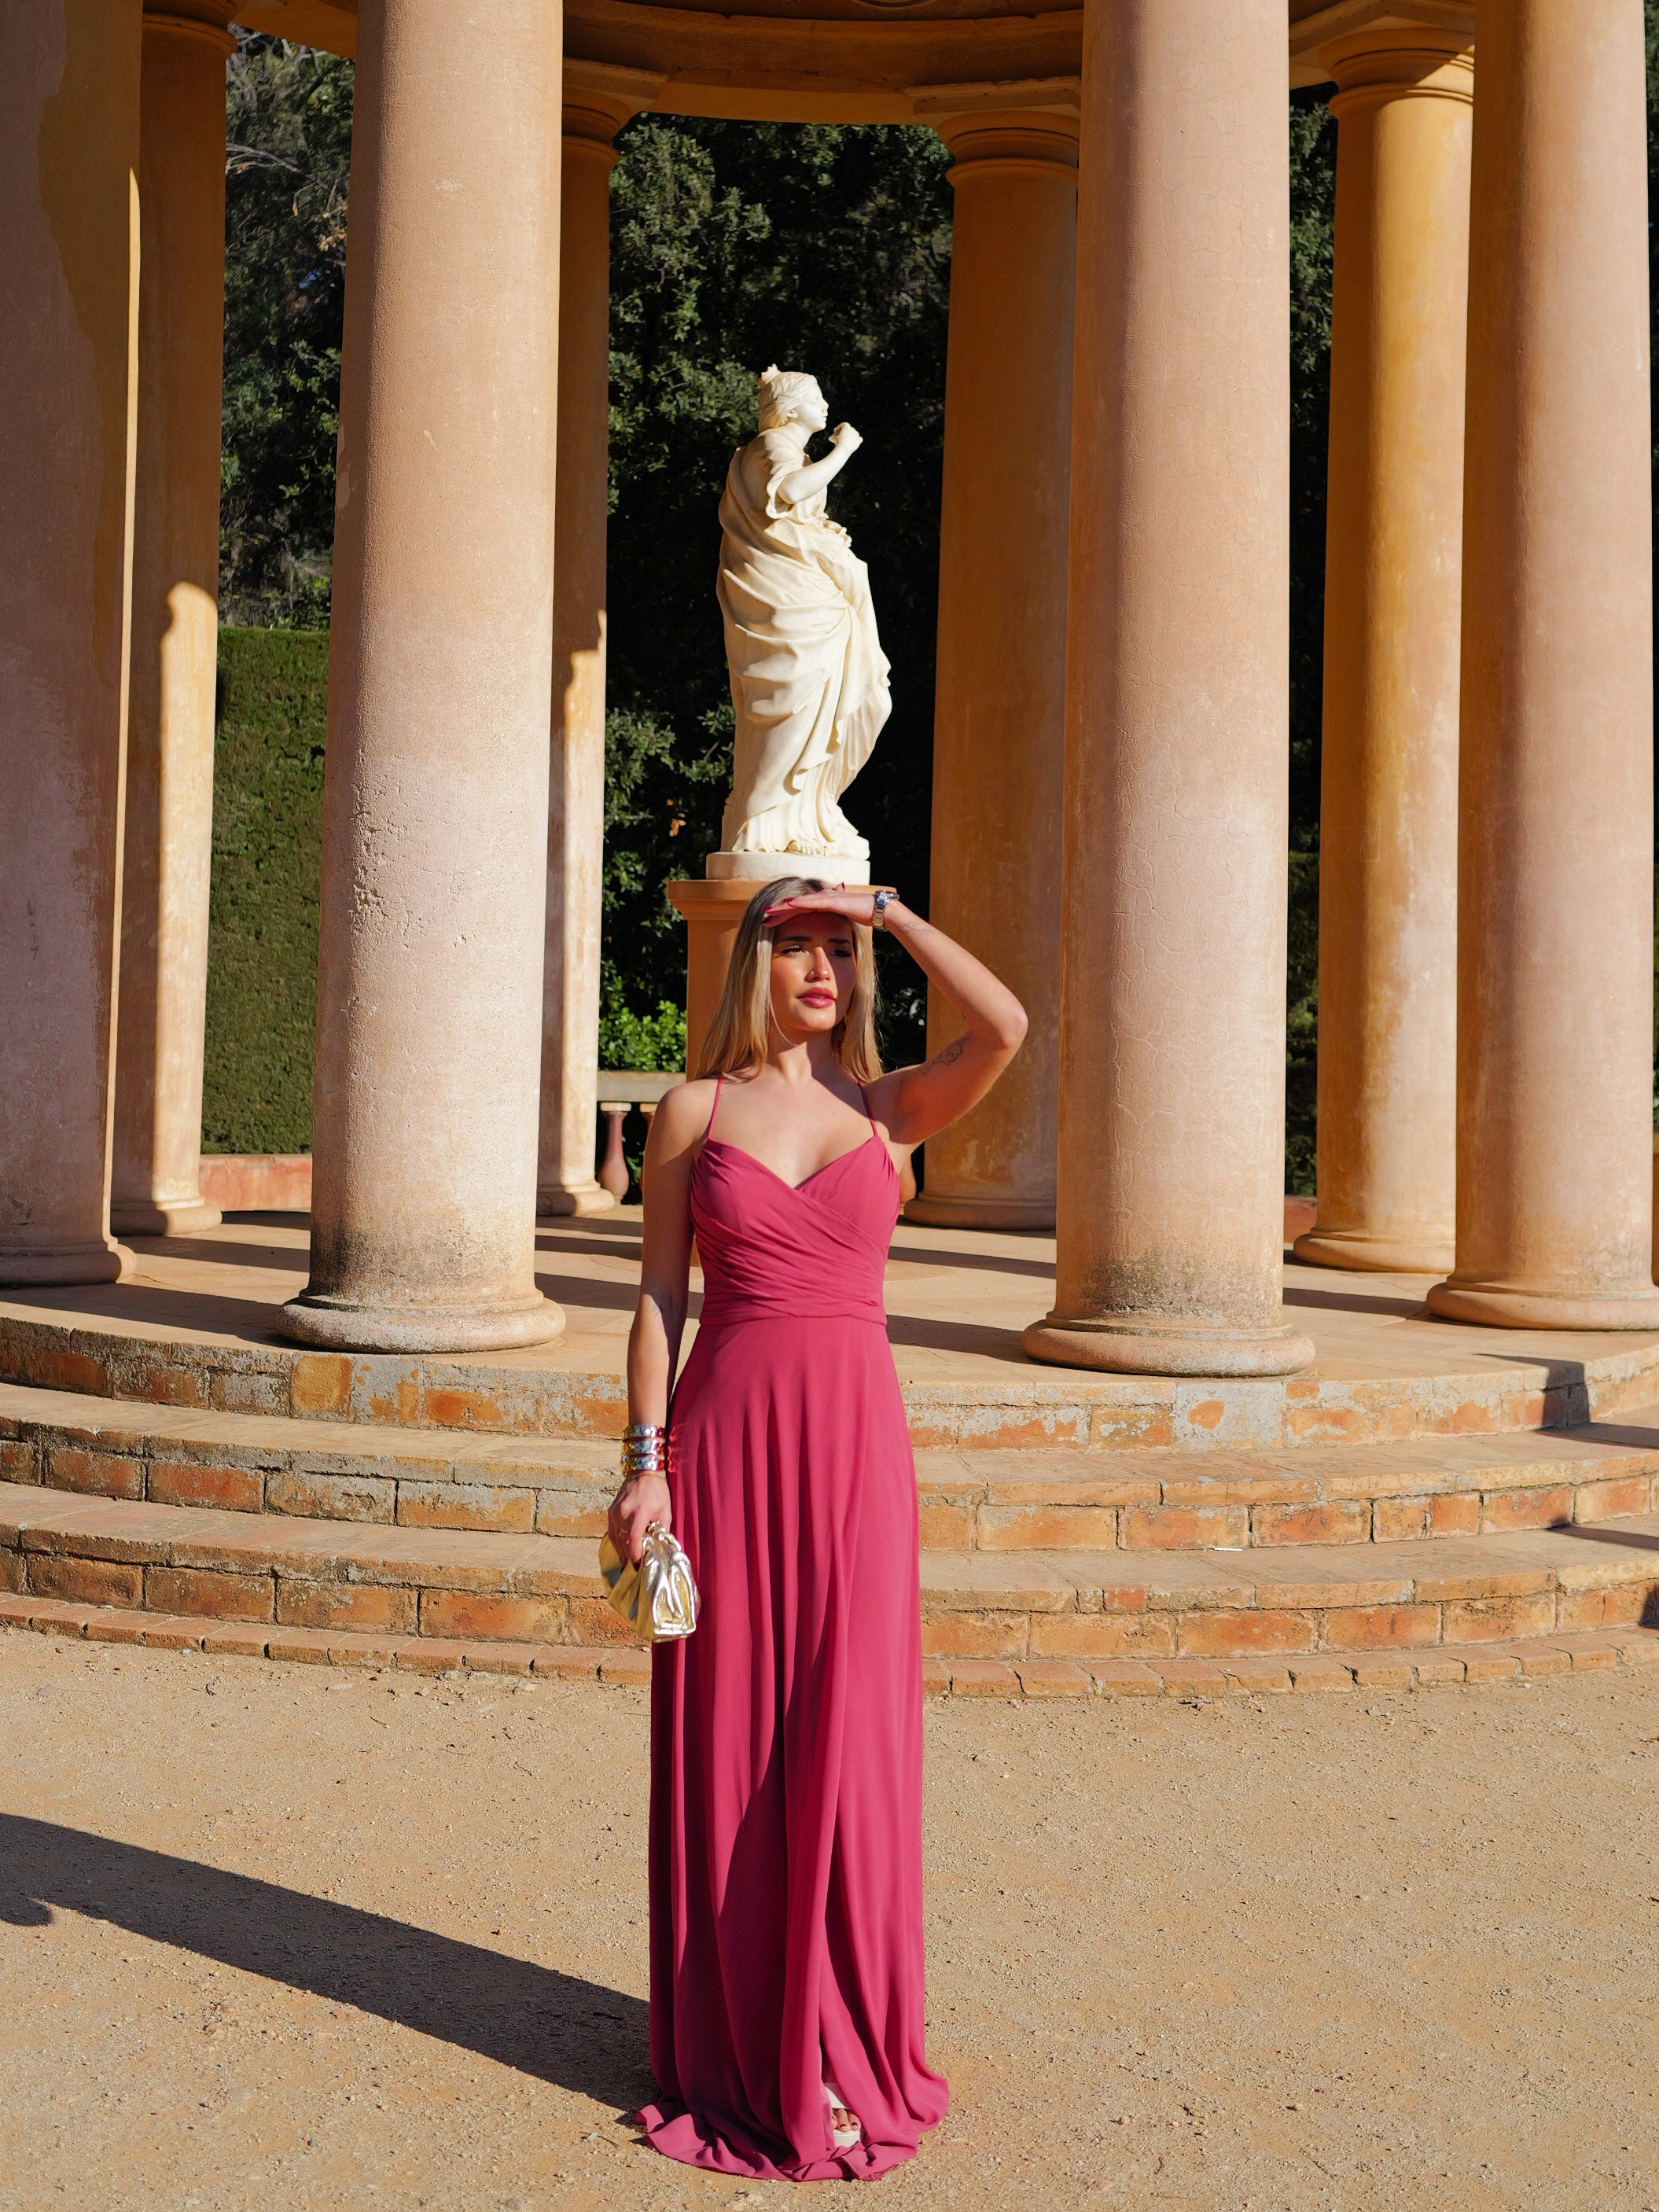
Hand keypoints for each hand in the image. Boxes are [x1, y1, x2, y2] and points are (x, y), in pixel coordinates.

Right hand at [608, 1473, 670, 1565]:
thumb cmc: (657, 1491)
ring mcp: (615, 1512)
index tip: (637, 1565)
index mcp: (639, 1512)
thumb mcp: (665, 1510)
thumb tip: (661, 1547)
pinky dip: (617, 1542)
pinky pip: (612, 1531)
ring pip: (615, 1538)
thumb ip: (662, 1530)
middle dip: (628, 1557)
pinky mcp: (611, 1511)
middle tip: (633, 1569)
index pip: (633, 1539)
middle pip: (623, 1541)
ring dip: (621, 1551)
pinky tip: (622, 1549)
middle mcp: (623, 1512)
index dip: (634, 1554)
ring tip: (627, 1563)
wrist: (643, 1472)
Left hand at [763, 886, 895, 928]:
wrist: (879, 911)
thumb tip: (821, 943)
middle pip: (794, 905)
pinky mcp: (832, 900)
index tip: (768, 924)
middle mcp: (821, 899)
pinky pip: (812, 902)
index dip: (783, 917)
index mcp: (822, 906)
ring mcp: (826, 898)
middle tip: (762, 918)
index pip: (798, 911)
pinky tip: (787, 905)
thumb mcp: (840, 925)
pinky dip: (799, 903)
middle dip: (778, 912)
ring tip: (769, 912)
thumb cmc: (862, 919)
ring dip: (783, 907)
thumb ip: (830, 928)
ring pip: (800, 902)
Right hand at [829, 422, 862, 453]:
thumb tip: (830, 438)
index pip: (842, 425)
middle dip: (843, 432)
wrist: (843, 448)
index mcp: (846, 426)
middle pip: (847, 430)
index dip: (838, 427)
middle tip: (838, 437)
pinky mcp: (858, 440)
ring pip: (854, 433)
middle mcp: (852, 429)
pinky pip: (860, 438)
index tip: (835, 430)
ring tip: (845, 440)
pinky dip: (857, 439)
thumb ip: (833, 437)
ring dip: (850, 436)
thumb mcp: (833, 439)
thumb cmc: (837, 442)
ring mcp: (856, 434)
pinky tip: (854, 441)